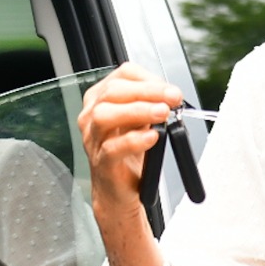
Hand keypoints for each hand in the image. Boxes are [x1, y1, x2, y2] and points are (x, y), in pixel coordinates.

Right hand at [78, 62, 180, 214]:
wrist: (118, 189)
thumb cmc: (127, 153)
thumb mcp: (139, 121)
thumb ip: (150, 104)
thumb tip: (170, 95)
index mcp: (101, 99)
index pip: (121, 76)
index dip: (147, 79)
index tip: (169, 88)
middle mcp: (92, 116)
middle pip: (113, 92)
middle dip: (147, 91)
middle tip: (172, 97)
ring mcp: (93, 139)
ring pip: (105, 115)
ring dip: (138, 110)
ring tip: (162, 113)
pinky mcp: (101, 162)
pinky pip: (112, 148)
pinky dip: (134, 140)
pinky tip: (151, 137)